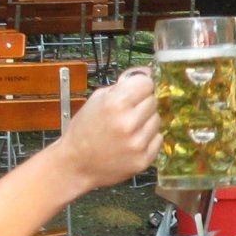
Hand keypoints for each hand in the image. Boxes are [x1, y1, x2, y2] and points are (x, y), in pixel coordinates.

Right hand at [56, 68, 159, 190]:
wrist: (77, 163)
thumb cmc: (84, 130)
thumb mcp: (97, 99)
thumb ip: (123, 85)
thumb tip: (146, 72)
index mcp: (116, 104)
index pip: (147, 83)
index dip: (139, 86)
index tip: (134, 91)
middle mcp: (129, 123)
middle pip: (153, 101)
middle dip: (142, 104)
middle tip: (127, 112)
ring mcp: (138, 143)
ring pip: (157, 119)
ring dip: (146, 121)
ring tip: (128, 128)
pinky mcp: (144, 159)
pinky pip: (158, 138)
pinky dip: (148, 138)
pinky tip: (132, 140)